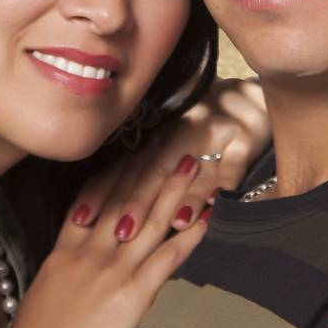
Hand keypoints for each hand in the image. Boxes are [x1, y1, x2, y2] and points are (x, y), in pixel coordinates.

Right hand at [0, 152, 209, 327]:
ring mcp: (111, 269)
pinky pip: (166, 257)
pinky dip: (187, 235)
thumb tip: (76, 261)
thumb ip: (64, 271)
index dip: (115, 173)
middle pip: (122, 198)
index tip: (131, 151)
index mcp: (64, 250)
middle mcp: (88, 251)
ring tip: (191, 164)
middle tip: (166, 142)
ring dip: (172, 190)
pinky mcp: (132, 294)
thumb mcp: (43, 294)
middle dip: (146, 168)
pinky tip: (204, 218)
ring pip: (148, 219)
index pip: (92, 198)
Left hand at [67, 75, 267, 238]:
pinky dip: (226, 183)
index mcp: (157, 136)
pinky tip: (219, 202)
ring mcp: (213, 136)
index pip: (124, 170)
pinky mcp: (244, 139)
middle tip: (120, 231)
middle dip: (137, 203)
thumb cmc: (202, 126)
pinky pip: (235, 164)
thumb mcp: (169, 142)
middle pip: (155, 172)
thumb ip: (143, 171)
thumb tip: (104, 207)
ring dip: (185, 197)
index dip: (101, 193)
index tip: (80, 218)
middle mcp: (180, 133)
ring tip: (173, 222)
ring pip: (194, 170)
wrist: (247, 96)